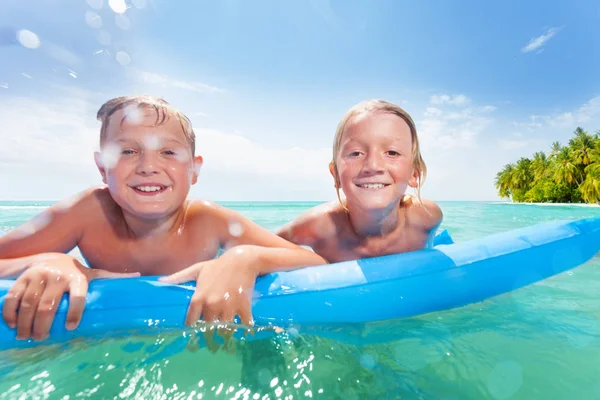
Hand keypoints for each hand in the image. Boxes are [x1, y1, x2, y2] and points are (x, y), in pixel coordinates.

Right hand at [2, 253, 139, 340]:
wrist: (48, 255)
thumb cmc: (74, 271)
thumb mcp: (93, 273)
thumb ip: (113, 278)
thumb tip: (139, 277)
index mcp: (78, 277)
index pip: (79, 295)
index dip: (75, 311)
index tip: (71, 327)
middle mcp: (58, 275)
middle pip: (49, 306)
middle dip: (44, 325)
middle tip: (42, 338)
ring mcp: (39, 276)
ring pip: (29, 304)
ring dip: (26, 323)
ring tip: (27, 337)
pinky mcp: (23, 278)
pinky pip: (13, 298)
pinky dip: (10, 313)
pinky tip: (12, 325)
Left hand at [159, 247, 258, 326]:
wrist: (242, 260)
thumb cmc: (218, 265)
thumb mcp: (197, 269)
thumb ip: (179, 277)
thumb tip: (160, 282)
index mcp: (199, 297)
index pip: (191, 321)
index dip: (192, 327)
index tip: (194, 331)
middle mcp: (212, 304)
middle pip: (208, 328)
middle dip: (209, 333)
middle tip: (211, 340)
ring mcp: (228, 306)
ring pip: (225, 329)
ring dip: (226, 333)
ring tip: (226, 336)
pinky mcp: (243, 306)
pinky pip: (244, 324)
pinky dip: (246, 329)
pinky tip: (246, 331)